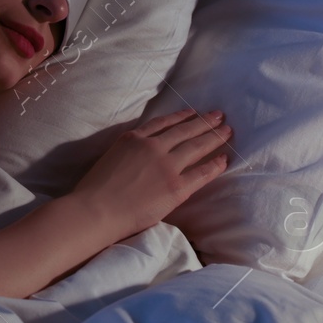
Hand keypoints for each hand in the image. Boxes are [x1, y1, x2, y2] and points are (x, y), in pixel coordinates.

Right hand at [72, 107, 232, 239]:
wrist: (97, 210)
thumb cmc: (94, 190)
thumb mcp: (109, 157)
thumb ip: (128, 151)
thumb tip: (140, 154)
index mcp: (133, 138)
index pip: (163, 123)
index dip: (180, 117)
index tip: (193, 112)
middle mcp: (152, 147)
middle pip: (184, 131)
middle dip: (204, 122)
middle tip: (220, 116)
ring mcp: (167, 166)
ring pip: (196, 147)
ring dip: (214, 137)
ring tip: (227, 130)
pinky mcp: (176, 187)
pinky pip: (202, 172)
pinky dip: (215, 164)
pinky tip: (225, 158)